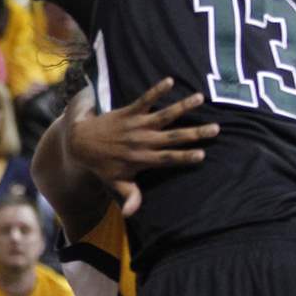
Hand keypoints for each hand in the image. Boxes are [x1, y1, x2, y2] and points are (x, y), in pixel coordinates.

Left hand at [66, 79, 218, 215]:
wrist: (80, 143)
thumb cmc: (102, 165)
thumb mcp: (116, 183)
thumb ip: (130, 196)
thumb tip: (132, 214)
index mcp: (143, 159)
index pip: (168, 159)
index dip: (185, 157)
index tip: (202, 154)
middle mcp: (142, 141)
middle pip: (172, 137)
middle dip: (194, 133)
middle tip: (215, 128)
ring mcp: (136, 125)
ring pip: (163, 116)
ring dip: (182, 107)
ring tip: (200, 98)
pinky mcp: (128, 112)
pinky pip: (144, 99)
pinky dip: (156, 90)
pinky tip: (170, 81)